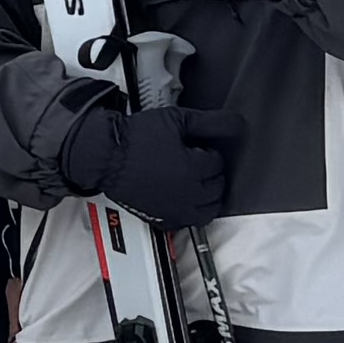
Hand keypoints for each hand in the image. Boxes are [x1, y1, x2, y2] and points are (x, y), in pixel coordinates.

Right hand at [72, 99, 242, 236]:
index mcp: (193, 169)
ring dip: (207, 195)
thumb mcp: (176, 119)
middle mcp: (188, 194)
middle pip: (217, 187)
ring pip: (209, 210)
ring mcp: (176, 210)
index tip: (197, 149)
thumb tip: (238, 124)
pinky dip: (191, 212)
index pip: (218, 164)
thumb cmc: (135, 138)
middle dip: (210, 174)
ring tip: (195, 182)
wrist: (105, 157)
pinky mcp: (163, 219)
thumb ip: (211, 123)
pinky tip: (183, 198)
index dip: (209, 154)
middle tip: (196, 163)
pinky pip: (188, 223)